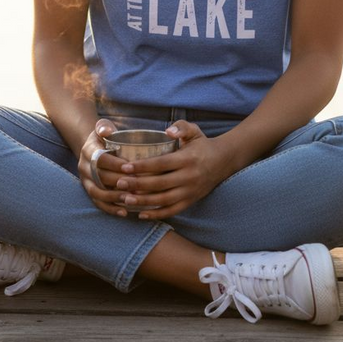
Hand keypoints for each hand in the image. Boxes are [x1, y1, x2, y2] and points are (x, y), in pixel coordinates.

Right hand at [78, 119, 128, 216]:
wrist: (92, 147)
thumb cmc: (104, 136)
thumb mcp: (102, 127)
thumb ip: (104, 127)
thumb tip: (106, 131)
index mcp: (88, 151)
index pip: (100, 159)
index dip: (115, 164)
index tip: (130, 168)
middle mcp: (84, 167)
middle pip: (100, 178)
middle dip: (118, 183)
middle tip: (136, 187)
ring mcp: (85, 181)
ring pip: (97, 193)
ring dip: (114, 198)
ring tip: (130, 200)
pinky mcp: (89, 191)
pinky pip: (98, 203)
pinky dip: (110, 209)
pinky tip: (124, 213)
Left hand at [113, 120, 228, 219]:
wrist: (224, 161)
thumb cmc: (202, 144)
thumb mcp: (194, 131)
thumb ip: (181, 127)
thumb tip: (167, 131)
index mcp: (187, 159)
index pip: (161, 164)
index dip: (142, 166)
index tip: (124, 166)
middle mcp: (189, 177)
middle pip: (159, 184)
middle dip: (137, 185)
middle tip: (119, 183)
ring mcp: (190, 191)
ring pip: (164, 200)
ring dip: (143, 202)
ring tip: (125, 199)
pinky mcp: (191, 201)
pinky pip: (172, 211)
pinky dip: (156, 214)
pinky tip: (140, 214)